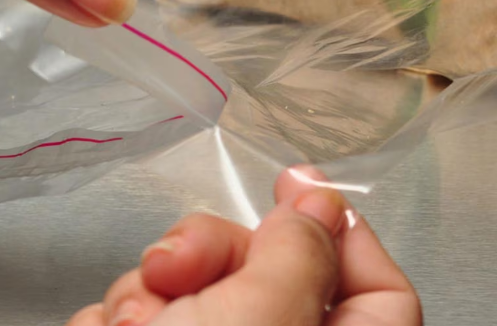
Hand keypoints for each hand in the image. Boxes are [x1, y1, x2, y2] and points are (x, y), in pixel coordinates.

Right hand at [66, 166, 421, 325]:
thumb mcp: (263, 319)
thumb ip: (300, 253)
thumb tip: (318, 205)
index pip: (378, 293)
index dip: (342, 231)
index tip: (297, 185)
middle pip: (274, 279)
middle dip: (214, 256)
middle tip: (176, 264)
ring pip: (197, 295)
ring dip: (153, 294)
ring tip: (134, 325)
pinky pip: (145, 323)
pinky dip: (119, 324)